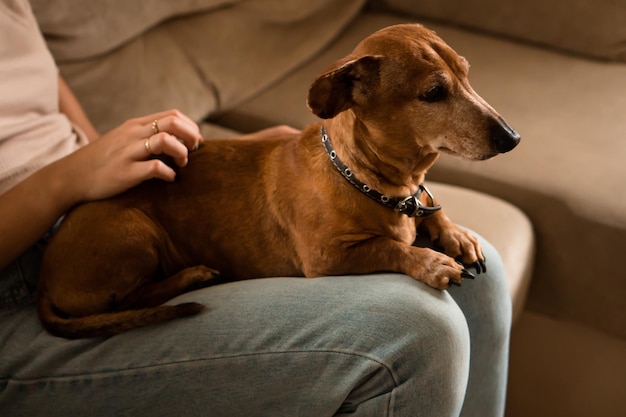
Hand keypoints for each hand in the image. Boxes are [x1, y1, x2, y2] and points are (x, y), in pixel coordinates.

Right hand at [64, 109, 202, 201]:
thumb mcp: (124, 139)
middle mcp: (132, 134)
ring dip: (182, 153)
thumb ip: (147, 136)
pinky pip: (155, 168)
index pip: (172, 115)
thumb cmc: (103, 160)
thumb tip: (179, 140)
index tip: (196, 141)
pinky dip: (169, 173)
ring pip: (166, 141)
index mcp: (135, 125)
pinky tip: (169, 178)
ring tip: (182, 164)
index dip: (190, 127)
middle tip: (194, 151)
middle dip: (191, 136)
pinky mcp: (125, 172)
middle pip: (173, 123)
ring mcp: (128, 152)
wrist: (71, 176)